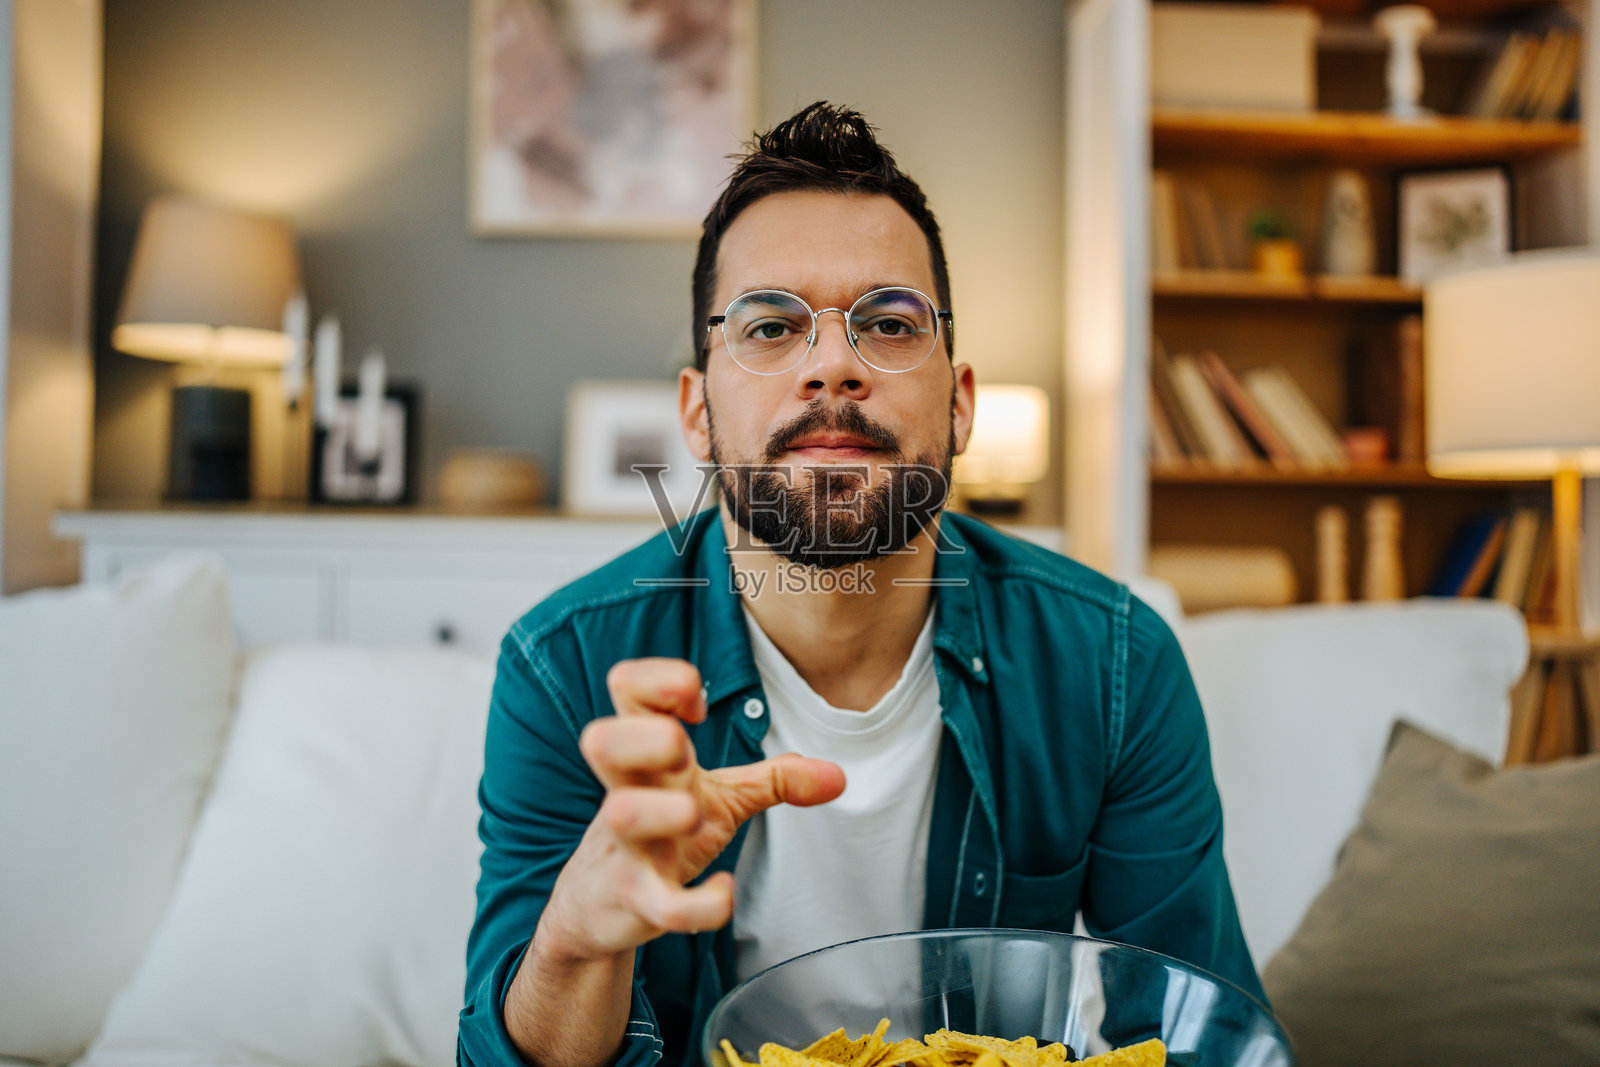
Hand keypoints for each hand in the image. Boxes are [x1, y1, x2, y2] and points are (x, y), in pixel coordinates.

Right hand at [537, 657, 844, 961]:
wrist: (599, 907)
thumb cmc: (662, 831)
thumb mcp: (717, 797)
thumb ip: (774, 779)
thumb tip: (838, 775)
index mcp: (645, 756)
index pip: (628, 687)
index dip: (663, 679)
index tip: (695, 707)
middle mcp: (627, 791)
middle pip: (603, 740)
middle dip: (648, 737)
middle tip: (682, 751)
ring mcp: (627, 847)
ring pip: (623, 815)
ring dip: (664, 811)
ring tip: (694, 815)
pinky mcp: (637, 901)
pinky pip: (661, 905)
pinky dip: (699, 904)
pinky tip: (725, 889)